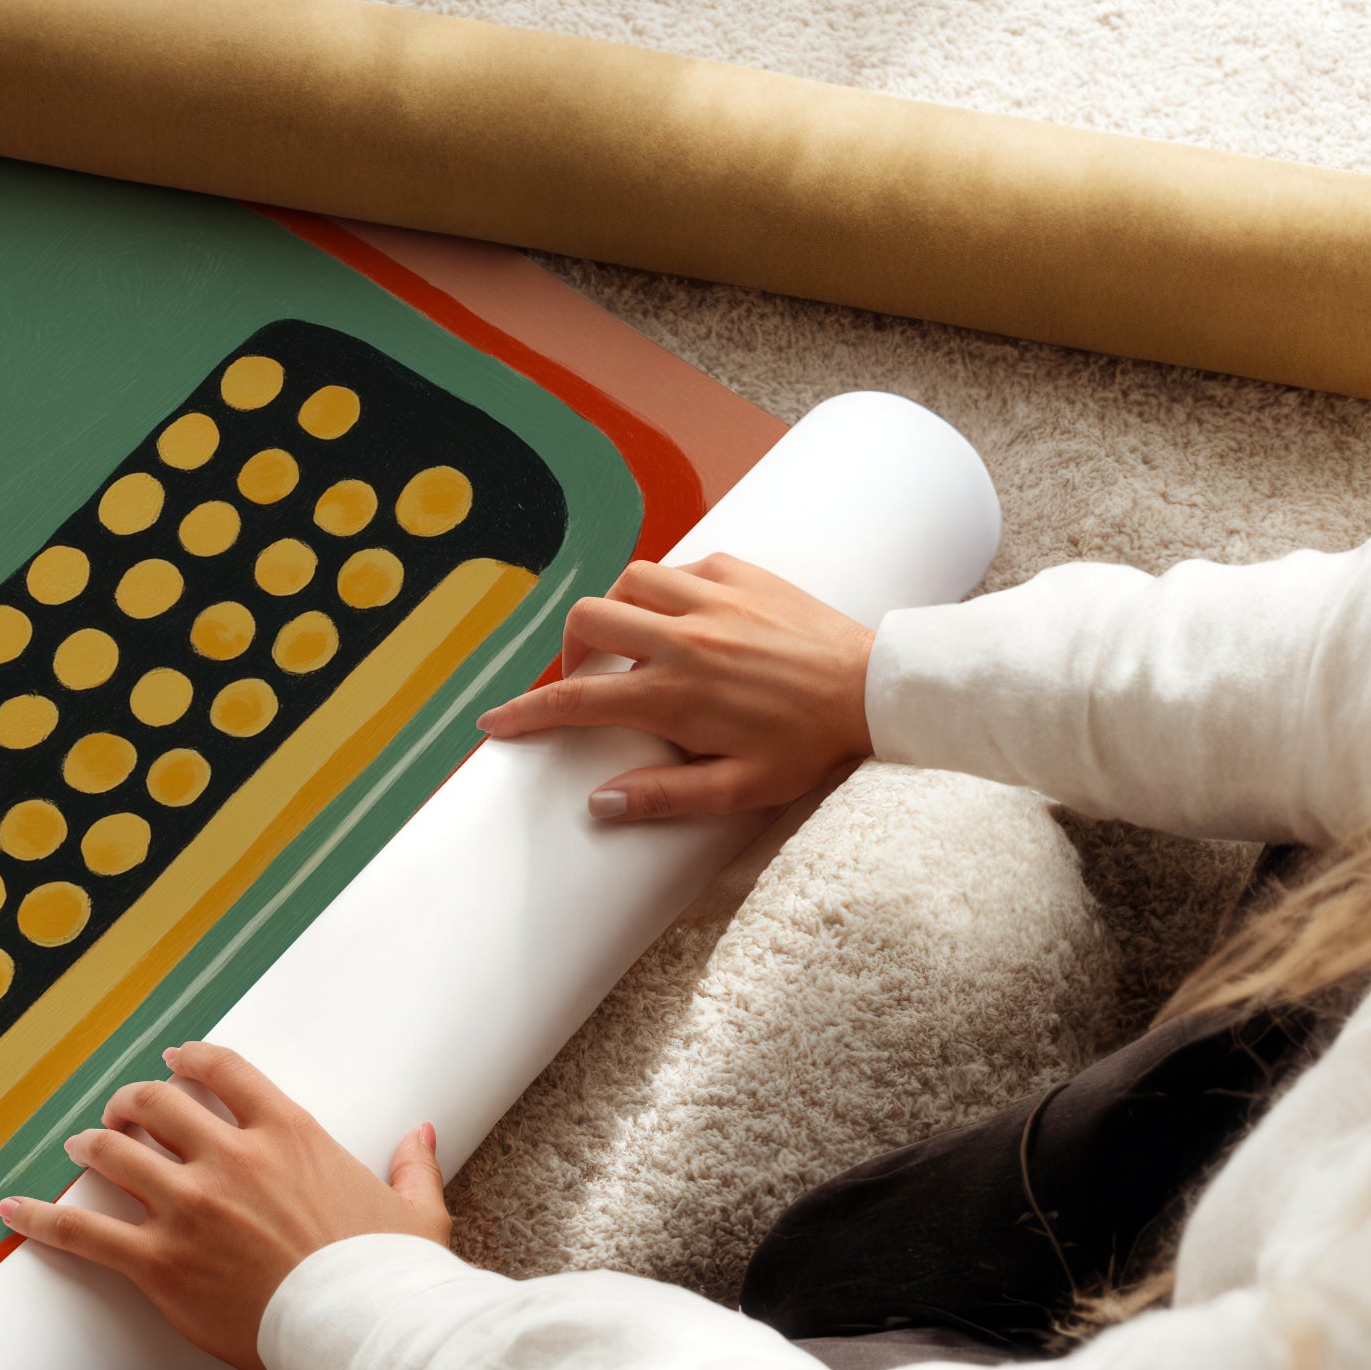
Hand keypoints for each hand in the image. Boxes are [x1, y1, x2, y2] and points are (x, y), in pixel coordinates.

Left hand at [0, 1042, 448, 1369]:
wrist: (367, 1333)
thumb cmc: (393, 1277)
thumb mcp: (415, 1211)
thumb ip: (412, 1165)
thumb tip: (421, 1133)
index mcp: (288, 1133)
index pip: (222, 1071)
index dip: (189, 1061)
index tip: (173, 1062)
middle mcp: (230, 1157)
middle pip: (156, 1105)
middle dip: (131, 1103)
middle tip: (120, 1112)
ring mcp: (190, 1207)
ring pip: (114, 1153)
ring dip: (91, 1146)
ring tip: (79, 1148)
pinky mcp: (160, 1262)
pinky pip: (83, 1231)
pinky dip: (41, 1218)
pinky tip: (11, 1209)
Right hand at [476, 553, 874, 821]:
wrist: (876, 689)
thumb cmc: (810, 745)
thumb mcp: (740, 789)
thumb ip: (665, 796)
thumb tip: (599, 803)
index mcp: (674, 694)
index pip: (576, 700)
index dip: (525, 712)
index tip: (495, 722)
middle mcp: (683, 638)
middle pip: (587, 621)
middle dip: (568, 650)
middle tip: (584, 678)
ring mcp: (711, 599)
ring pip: (627, 581)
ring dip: (616, 610)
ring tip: (631, 641)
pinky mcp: (741, 573)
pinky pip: (681, 566)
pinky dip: (667, 588)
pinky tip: (684, 615)